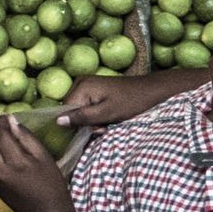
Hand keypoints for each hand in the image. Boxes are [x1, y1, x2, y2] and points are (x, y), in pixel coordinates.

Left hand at [0, 116, 70, 211]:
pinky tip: (11, 159)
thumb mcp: (44, 157)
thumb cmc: (51, 184)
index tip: (6, 117)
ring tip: (10, 141)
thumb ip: (26, 138)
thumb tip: (12, 121)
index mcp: (15, 161)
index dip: (1, 122)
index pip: (0, 134)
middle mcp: (0, 170)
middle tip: (7, 127)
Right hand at [56, 73, 185, 127]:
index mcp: (81, 86)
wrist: (154, 91)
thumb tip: (58, 122)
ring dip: (93, 120)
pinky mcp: (96, 89)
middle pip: (72, 110)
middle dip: (86, 122)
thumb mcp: (107, 113)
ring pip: (81, 110)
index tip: (97, 129)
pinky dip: (98, 114)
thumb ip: (82, 117)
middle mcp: (81, 82)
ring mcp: (88, 85)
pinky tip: (110, 117)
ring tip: (110, 122)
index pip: (66, 111)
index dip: (78, 124)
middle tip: (105, 126)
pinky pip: (88, 106)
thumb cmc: (132, 102)